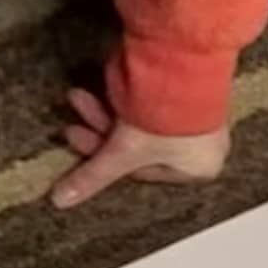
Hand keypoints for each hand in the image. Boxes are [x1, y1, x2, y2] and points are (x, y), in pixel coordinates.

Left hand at [49, 84, 230, 212]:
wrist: (184, 67)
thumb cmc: (166, 119)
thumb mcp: (121, 152)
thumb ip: (93, 175)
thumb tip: (63, 200)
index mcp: (197, 169)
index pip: (140, 171)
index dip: (104, 157)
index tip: (78, 139)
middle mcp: (204, 145)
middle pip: (139, 145)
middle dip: (101, 129)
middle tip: (75, 118)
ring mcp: (201, 114)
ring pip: (143, 121)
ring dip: (106, 111)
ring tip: (79, 97)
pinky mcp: (193, 87)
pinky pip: (153, 100)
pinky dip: (126, 98)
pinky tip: (105, 87)